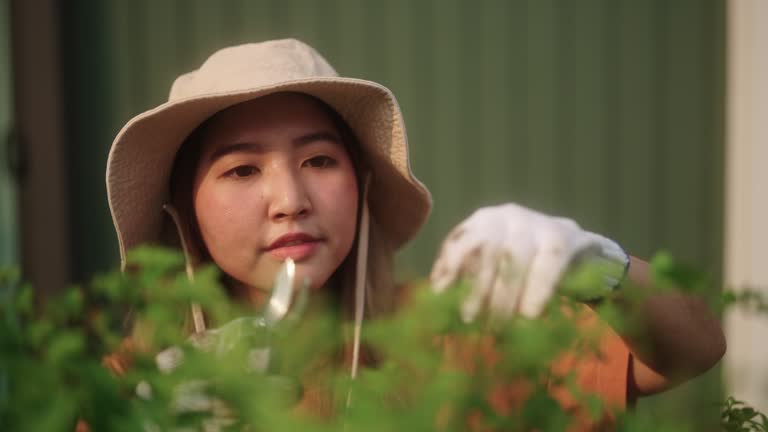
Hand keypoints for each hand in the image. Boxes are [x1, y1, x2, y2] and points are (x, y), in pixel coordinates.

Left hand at [430, 203, 627, 320]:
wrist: (581, 254)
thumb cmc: (525, 268)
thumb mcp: (493, 268)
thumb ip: (467, 279)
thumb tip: (436, 303)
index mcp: (484, 221)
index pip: (460, 240)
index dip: (448, 267)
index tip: (440, 295)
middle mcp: (508, 216)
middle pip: (486, 249)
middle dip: (475, 288)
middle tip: (470, 320)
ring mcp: (538, 222)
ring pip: (515, 256)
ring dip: (503, 295)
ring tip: (498, 326)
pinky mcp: (566, 236)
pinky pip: (549, 262)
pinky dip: (536, 291)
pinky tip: (528, 315)